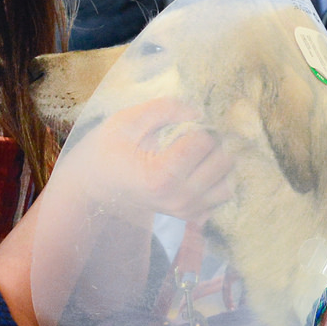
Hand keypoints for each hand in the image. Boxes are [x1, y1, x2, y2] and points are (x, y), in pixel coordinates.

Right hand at [70, 99, 234, 222]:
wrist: (98, 185)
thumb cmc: (110, 149)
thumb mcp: (127, 121)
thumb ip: (164, 109)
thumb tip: (199, 112)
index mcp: (160, 176)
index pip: (204, 142)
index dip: (199, 126)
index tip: (185, 123)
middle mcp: (178, 199)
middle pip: (223, 162)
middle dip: (214, 142)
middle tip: (195, 135)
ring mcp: (187, 211)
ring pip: (228, 182)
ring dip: (220, 162)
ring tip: (199, 152)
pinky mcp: (193, 215)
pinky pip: (223, 195)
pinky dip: (218, 179)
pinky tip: (200, 168)